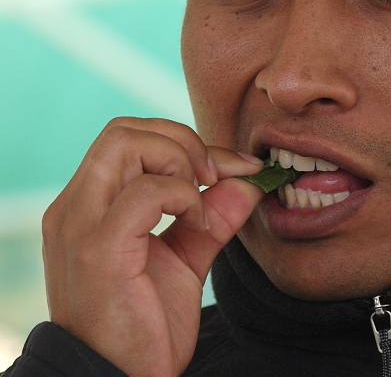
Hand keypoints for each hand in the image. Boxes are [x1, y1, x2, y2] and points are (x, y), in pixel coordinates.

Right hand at [41, 117, 262, 376]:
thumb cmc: (142, 329)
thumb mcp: (184, 261)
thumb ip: (212, 217)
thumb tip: (248, 180)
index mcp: (87, 205)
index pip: (127, 138)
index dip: (181, 140)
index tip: (230, 165)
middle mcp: (74, 207)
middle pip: (123, 130)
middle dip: (179, 140)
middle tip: (212, 175)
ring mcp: (80, 225)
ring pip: (125, 143)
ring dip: (177, 158)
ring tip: (199, 196)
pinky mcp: (97, 250)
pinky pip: (145, 192)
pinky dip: (181, 194)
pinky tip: (195, 220)